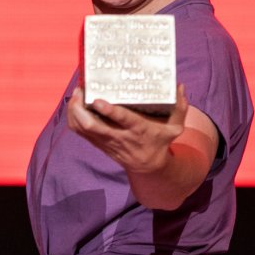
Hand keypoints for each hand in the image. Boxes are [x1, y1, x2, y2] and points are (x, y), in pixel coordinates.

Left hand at [66, 85, 187, 173]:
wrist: (149, 168)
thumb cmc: (160, 142)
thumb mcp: (175, 128)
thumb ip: (180, 107)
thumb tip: (180, 86)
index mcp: (138, 129)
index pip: (122, 120)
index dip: (109, 111)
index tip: (98, 100)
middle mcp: (119, 136)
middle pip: (93, 126)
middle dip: (81, 109)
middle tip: (79, 91)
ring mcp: (106, 141)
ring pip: (83, 129)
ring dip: (74, 112)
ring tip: (75, 94)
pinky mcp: (98, 143)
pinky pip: (80, 132)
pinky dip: (74, 118)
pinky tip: (74, 104)